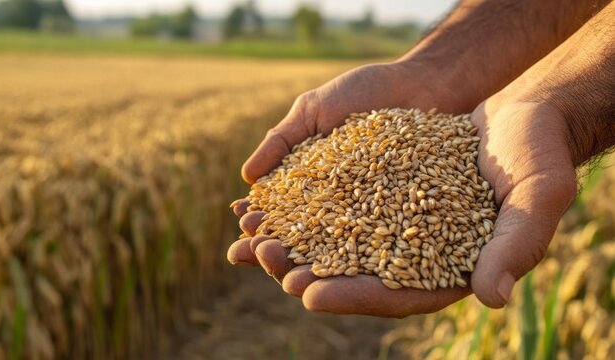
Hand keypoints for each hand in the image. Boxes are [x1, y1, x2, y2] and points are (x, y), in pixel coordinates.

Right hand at [228, 61, 478, 316]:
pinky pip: (374, 241)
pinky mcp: (398, 218)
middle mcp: (334, 201)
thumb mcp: (314, 109)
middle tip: (260, 253)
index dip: (258, 215)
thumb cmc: (365, 91)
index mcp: (308, 178)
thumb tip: (245, 176)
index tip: (243, 221)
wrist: (423, 84)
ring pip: (331, 246)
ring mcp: (366, 212)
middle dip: (276, 246)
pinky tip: (338, 270)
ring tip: (290, 271)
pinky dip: (354, 258)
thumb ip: (281, 140)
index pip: (275, 205)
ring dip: (307, 261)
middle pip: (298, 233)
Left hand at [230, 91, 577, 315]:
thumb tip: (492, 296)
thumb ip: (516, 245)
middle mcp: (417, 251)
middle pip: (356, 271)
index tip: (309, 295)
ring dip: (296, 238)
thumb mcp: (537, 195)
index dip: (353, 296)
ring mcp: (396, 221)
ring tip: (252, 234)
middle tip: (265, 261)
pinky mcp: (382, 189)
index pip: (397, 293)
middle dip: (308, 269)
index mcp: (452, 269)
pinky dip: (307, 202)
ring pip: (338, 238)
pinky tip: (272, 198)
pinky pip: (338, 200)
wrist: (522, 114)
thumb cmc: (538, 154)